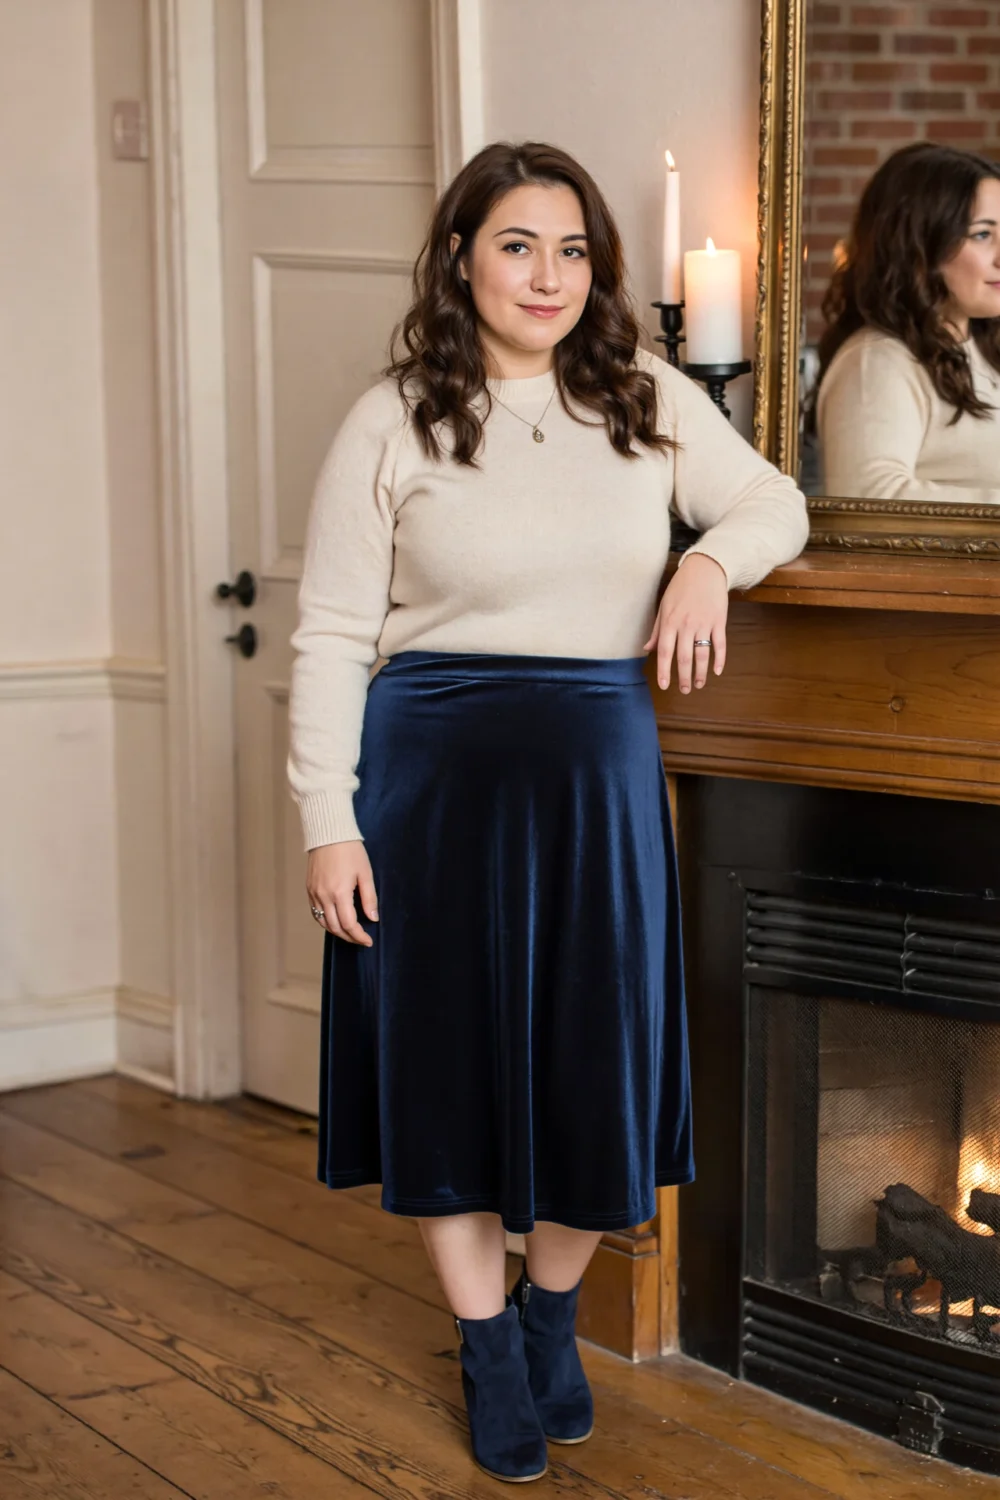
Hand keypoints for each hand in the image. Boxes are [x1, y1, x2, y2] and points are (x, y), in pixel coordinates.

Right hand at [307, 840, 377, 946]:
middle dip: (349, 937)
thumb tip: (373, 918)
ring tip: (349, 933)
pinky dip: (325, 921)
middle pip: (335, 927)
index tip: (368, 941)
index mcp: (340, 893)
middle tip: (361, 939)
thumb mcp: (365, 873)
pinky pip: (315, 912)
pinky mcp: (309, 889)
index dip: (359, 936)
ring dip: (337, 931)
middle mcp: (324, 896)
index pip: (349, 924)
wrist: (329, 833)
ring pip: (323, 922)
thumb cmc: (350, 850)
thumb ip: (369, 898)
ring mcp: (314, 893)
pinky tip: (335, 921)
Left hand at [642, 553, 728, 693]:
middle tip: (685, 690)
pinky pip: (720, 644)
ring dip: (701, 673)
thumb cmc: (681, 587)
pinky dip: (719, 660)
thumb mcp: (664, 606)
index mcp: (670, 621)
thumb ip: (657, 630)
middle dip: (684, 677)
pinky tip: (717, 671)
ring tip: (699, 684)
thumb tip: (647, 649)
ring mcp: (704, 623)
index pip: (665, 652)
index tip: (663, 686)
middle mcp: (686, 625)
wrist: (705, 569)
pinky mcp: (719, 621)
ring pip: (702, 654)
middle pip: (684, 657)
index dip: (664, 671)